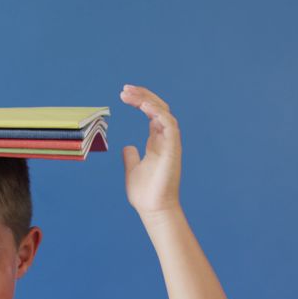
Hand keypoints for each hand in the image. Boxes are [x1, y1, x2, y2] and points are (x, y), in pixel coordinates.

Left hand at [120, 84, 181, 215]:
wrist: (153, 208)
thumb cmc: (145, 193)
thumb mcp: (133, 169)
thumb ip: (131, 157)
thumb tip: (127, 147)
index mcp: (157, 142)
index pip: (152, 113)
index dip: (140, 101)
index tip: (124, 94)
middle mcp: (165, 139)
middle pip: (158, 108)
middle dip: (142, 95)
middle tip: (124, 90)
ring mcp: (170, 143)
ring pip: (164, 111)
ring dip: (147, 100)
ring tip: (129, 94)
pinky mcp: (173, 148)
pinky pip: (169, 123)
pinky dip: (158, 112)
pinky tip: (143, 106)